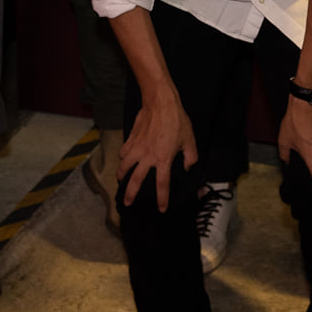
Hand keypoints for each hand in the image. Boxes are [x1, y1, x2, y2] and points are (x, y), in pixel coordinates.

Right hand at [118, 93, 196, 212]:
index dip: (162, 198)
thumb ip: (191, 157)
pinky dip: (122, 158)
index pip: (162, 184)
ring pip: (124, 166)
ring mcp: (137, 148)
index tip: (161, 208)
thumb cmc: (176, 120)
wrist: (161, 103)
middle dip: (131, 194)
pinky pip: (123, 152)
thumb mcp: (190, 139)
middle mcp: (148, 157)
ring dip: (121, 176)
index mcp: (164, 159)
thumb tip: (188, 167)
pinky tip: (123, 160)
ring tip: (120, 181)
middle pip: (136, 180)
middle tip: (127, 202)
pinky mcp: (131, 138)